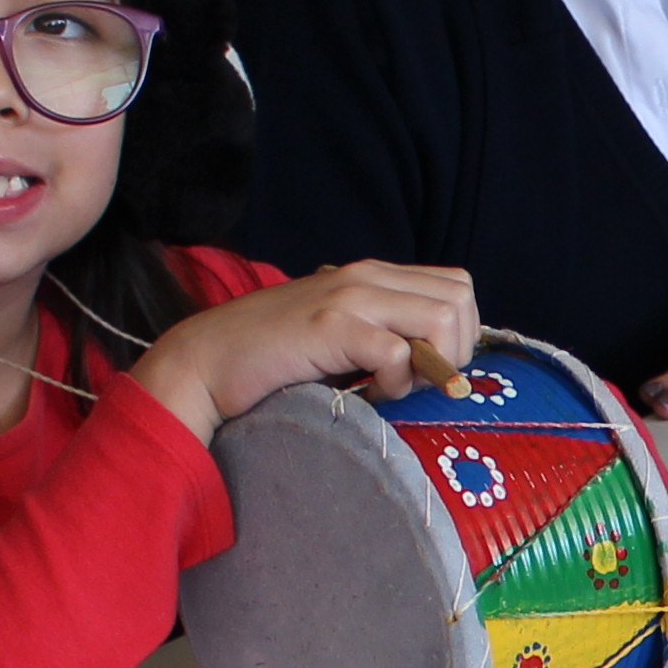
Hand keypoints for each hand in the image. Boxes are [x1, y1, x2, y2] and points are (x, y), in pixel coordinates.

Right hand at [133, 258, 482, 435]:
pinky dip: (393, 383)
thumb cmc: (272, 358)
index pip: (458, 287)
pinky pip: (397, 353)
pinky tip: (363, 393)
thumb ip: (383, 332)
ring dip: (428, 365)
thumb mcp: (339, 334)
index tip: (426, 367)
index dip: (458, 333)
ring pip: (442, 320)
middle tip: (413, 379)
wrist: (205, 361)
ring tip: (387, 386)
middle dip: (454, 351)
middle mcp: (367, 276)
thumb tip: (438, 362)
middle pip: (461, 300)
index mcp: (372, 274)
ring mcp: (349, 297)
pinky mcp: (330, 326)